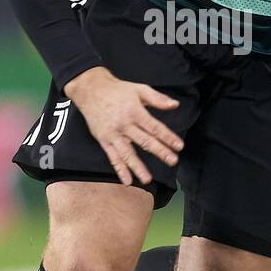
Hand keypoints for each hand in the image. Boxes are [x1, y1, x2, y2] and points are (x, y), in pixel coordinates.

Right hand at [62, 66, 183, 185]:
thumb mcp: (139, 89)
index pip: (155, 127)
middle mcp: (125, 124)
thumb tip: (174, 105)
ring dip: (138, 167)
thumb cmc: (117, 90)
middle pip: (145, 141)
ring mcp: (113, 134)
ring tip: (148, 179)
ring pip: (127, 153)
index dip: (168, 137)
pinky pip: (112, 157)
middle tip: (172, 161)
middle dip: (160, 152)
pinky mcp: (104, 140)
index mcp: (135, 112)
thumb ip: (157, 98)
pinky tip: (127, 180)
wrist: (91, 90)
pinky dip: (120, 169)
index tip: (179, 146)